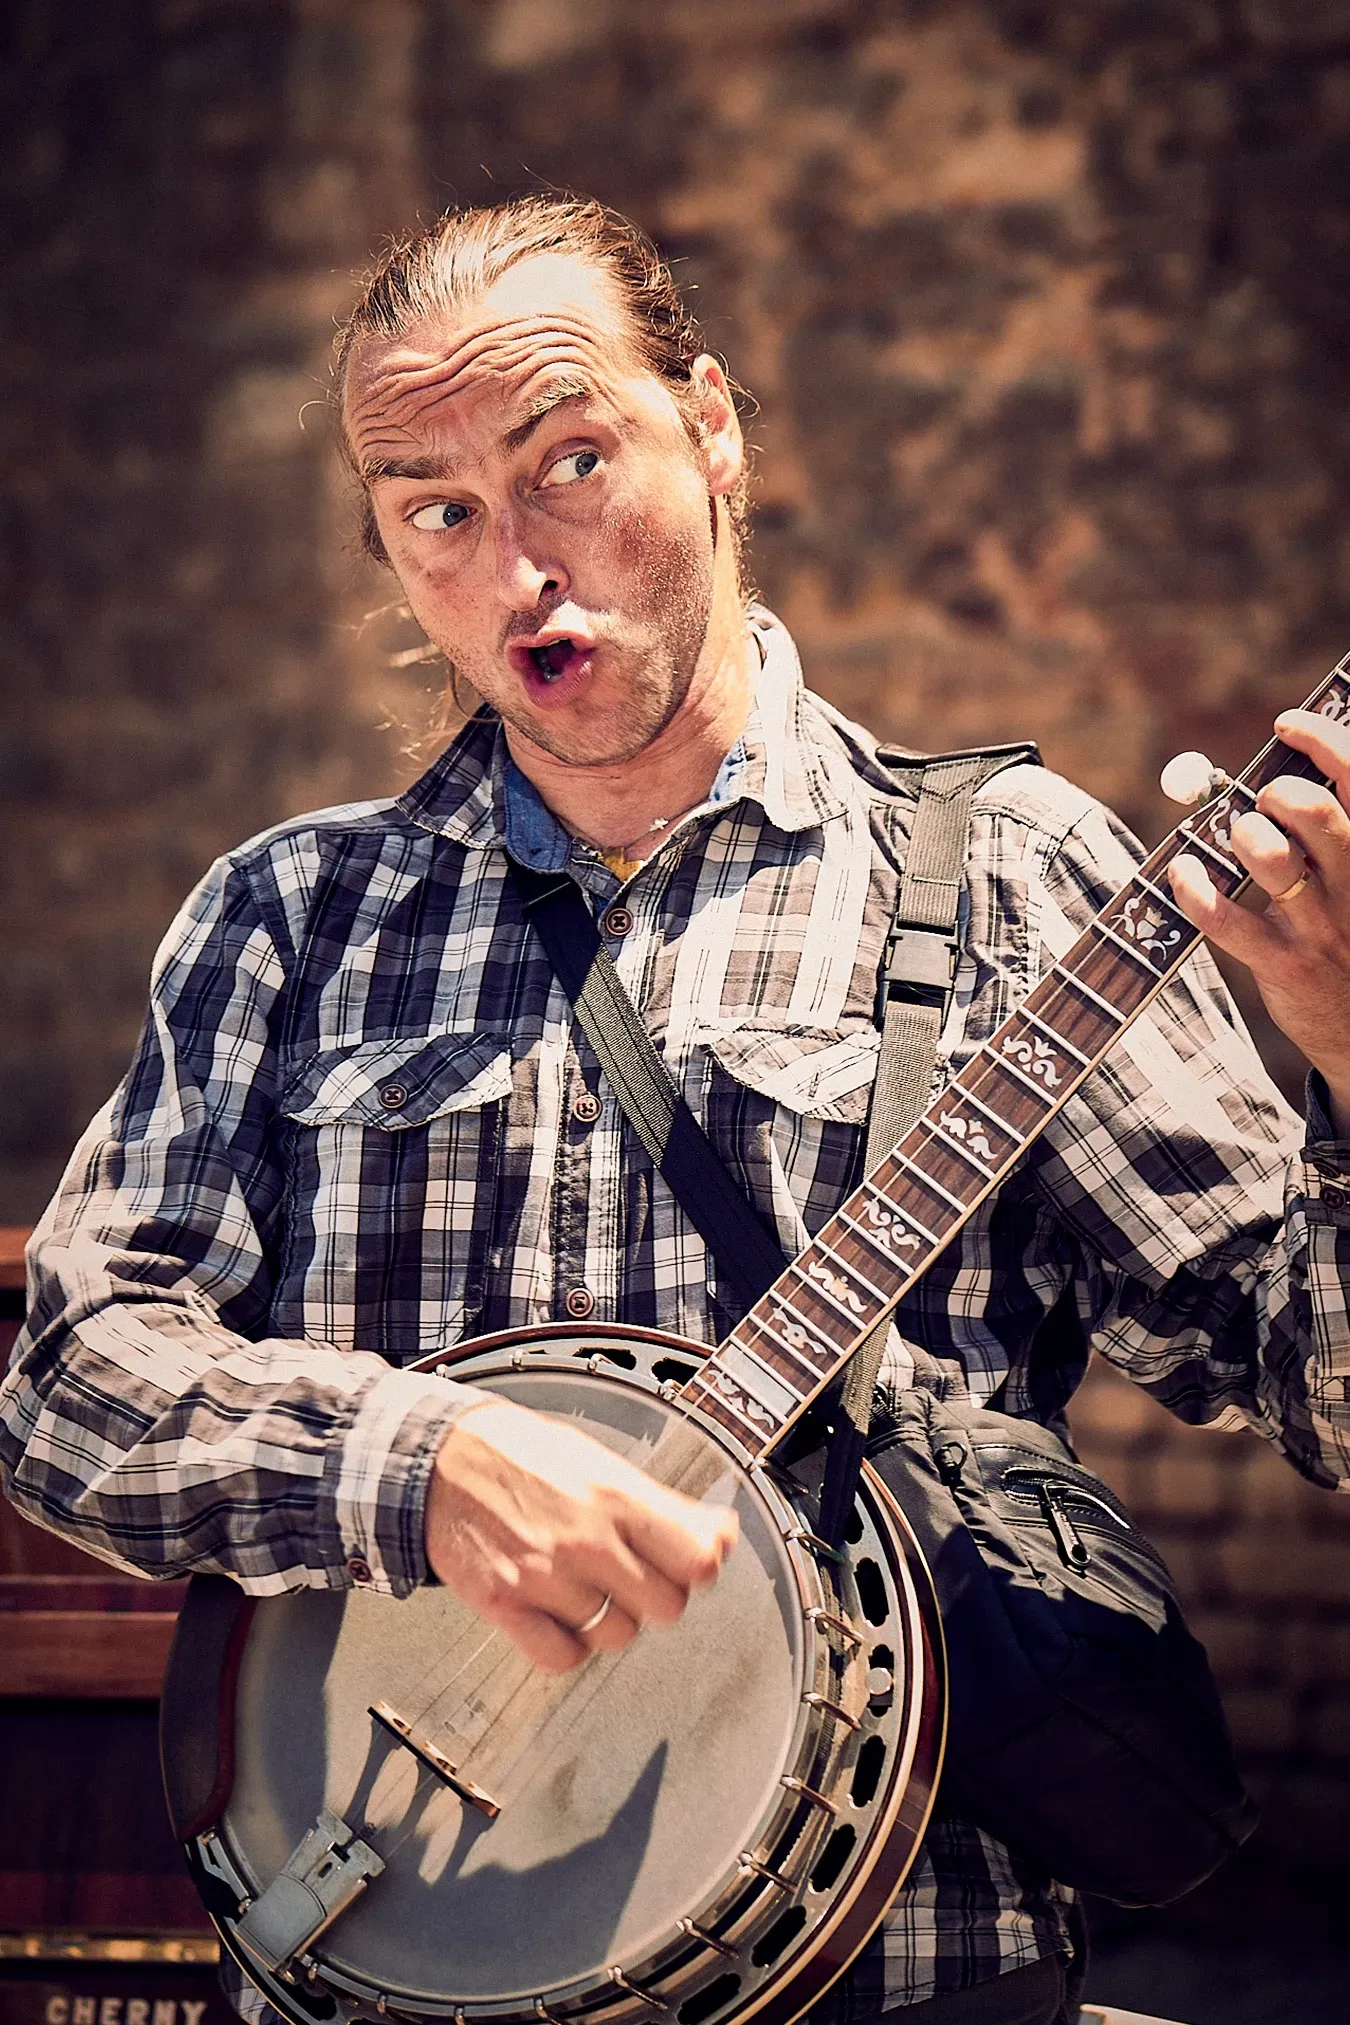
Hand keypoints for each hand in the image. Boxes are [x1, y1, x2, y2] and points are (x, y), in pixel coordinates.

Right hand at [424, 1398, 737, 1671]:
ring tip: (586, 1586)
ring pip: (616, 1636)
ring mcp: (543, 1576)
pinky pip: (562, 1658)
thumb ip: (667, 1506)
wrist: (436, 1459)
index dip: (698, 1566)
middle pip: (664, 1608)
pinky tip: (557, 1613)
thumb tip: (725, 1537)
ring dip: (609, 1619)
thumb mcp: (601, 1463)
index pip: (696, 1561)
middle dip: (654, 1594)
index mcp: (615, 1496)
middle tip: (630, 1572)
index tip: (685, 1561)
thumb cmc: (521, 1454)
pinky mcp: (504, 1605)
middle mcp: (584, 1539)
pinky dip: (567, 1645)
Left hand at [1169, 708, 1349, 1129]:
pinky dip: (1194, 891)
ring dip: (1242, 836)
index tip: (1286, 725)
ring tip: (1236, 838)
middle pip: (1317, 815)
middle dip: (1277, 795)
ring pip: (1274, 862)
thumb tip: (1277, 772)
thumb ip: (1329, 830)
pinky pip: (1229, 923)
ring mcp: (1323, 928)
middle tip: (1261, 803)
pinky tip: (1183, 873)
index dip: (1322, 740)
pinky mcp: (1286, 967)